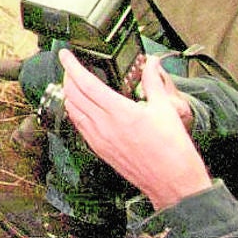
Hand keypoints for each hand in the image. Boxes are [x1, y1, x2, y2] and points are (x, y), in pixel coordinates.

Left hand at [58, 49, 208, 209]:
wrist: (172, 183)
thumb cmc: (172, 150)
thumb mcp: (166, 109)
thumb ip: (153, 82)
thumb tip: (152, 62)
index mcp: (119, 112)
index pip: (85, 83)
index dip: (71, 66)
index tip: (65, 54)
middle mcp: (104, 125)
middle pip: (73, 94)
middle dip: (68, 76)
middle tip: (70, 66)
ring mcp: (99, 139)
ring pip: (72, 110)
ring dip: (69, 93)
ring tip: (75, 83)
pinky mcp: (99, 150)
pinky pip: (79, 125)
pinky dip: (75, 111)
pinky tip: (82, 107)